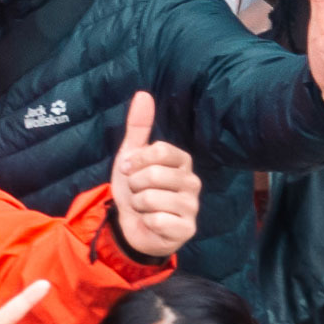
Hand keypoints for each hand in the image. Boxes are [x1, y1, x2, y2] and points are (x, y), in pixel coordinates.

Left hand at [105, 92, 199, 265]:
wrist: (130, 227)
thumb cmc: (135, 189)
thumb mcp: (132, 156)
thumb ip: (138, 127)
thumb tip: (143, 94)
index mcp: (182, 162)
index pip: (159, 150)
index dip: (137, 160)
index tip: (131, 169)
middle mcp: (193, 182)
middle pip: (154, 174)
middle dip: (135, 185)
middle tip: (137, 192)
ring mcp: (192, 207)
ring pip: (152, 198)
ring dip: (138, 204)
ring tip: (144, 208)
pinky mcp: (187, 229)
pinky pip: (157, 220)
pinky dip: (146, 222)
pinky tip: (151, 223)